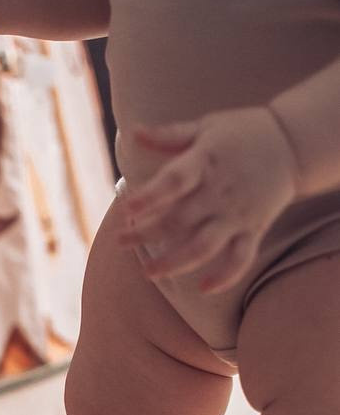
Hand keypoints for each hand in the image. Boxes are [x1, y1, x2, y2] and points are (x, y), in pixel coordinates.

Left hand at [119, 106, 298, 292]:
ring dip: (175, 262)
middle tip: (120, 241)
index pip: (174, 181)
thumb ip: (169, 135)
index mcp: (205, 162)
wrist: (294, 142)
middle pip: (179, 219)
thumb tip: (134, 132)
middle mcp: (219, 192)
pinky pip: (241, 258)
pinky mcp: (254, 229)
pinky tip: (204, 288)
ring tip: (149, 272)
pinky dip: (226, 275)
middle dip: (147, 233)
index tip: (126, 206)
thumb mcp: (206, 126)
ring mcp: (237, 214)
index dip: (150, 195)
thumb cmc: (243, 132)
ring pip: (204, 246)